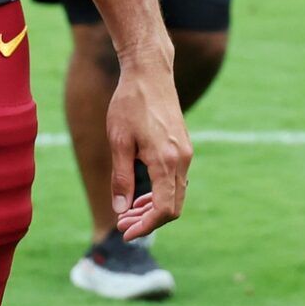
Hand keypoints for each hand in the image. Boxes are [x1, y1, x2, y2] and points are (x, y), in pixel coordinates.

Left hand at [106, 60, 191, 241]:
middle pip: (173, 206)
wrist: (149, 73)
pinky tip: (140, 194)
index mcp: (166, 160)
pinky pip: (176, 180)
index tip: (125, 232)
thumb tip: (121, 210)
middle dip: (148, 220)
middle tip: (122, 224)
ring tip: (127, 212)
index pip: (163, 209)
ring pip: (175, 194)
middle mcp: (182, 159)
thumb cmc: (130, 104)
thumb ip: (121, 178)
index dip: (145, 226)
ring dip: (153, 208)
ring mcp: (185, 153)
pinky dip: (160, 192)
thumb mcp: (119, 142)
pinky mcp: (183, 147)